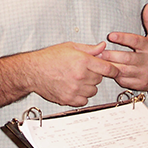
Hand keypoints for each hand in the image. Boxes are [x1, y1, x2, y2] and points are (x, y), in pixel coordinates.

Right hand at [0, 42, 118, 108]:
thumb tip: (103, 47)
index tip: (115, 71)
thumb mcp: (71, 47)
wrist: (33, 71)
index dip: (114, 70)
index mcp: (83, 61)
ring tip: (78, 79)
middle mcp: (81, 75)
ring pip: (93, 90)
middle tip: (85, 70)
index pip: (107, 68)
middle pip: (100, 79)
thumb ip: (89, 49)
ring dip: (89, 86)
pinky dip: (82, 96)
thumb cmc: (49, 58)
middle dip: (95, 75)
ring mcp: (75, 89)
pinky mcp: (69, 99)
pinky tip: (74, 88)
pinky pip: (84, 101)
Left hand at [101, 3, 147, 93]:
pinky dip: (115, 76)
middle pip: (126, 58)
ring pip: (123, 71)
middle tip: (99, 52)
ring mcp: (143, 74)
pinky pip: (124, 81)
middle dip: (111, 55)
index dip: (123, 38)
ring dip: (110, 66)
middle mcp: (146, 60)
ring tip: (98, 61)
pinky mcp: (139, 84)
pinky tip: (107, 71)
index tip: (111, 35)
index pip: (135, 41)